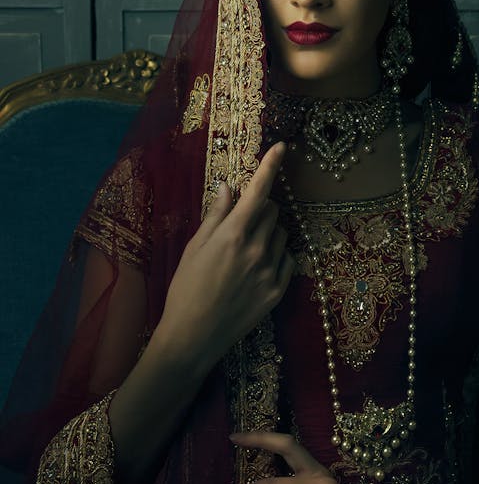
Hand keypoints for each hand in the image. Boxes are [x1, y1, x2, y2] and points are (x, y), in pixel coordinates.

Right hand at [154, 144, 293, 374]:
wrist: (192, 336)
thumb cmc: (186, 288)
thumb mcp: (195, 247)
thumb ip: (217, 215)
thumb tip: (230, 187)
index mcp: (234, 234)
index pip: (258, 190)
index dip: (270, 165)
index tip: (282, 146)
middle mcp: (257, 249)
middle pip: (271, 210)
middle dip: (258, 209)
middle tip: (239, 225)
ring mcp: (271, 271)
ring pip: (281, 233)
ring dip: (268, 232)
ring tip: (245, 252)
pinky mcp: (278, 290)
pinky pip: (288, 258)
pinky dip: (276, 256)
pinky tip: (255, 269)